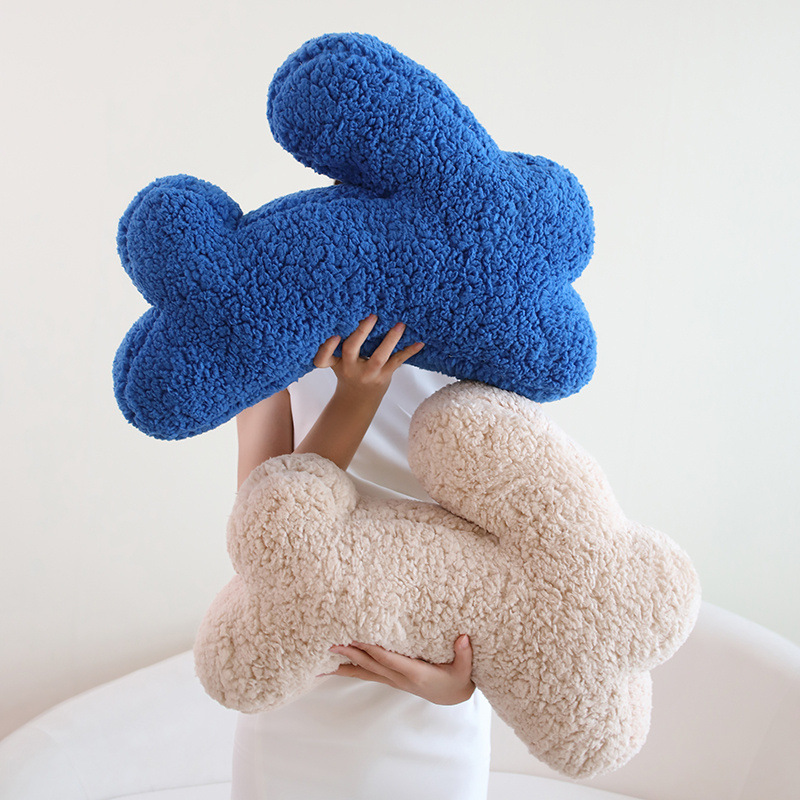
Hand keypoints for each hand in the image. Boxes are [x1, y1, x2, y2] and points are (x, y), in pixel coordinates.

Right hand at [314, 314, 423, 397]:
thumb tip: (358, 312)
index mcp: (336, 362)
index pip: (323, 358)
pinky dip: (408, 351)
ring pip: (379, 357)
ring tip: (400, 325)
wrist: (358, 399)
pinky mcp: (383, 376)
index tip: (333, 335)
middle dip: (361, 333)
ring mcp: (367, 373)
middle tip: (372, 316)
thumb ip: (341, 344)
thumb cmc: (349, 372)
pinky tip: (419, 343)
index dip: (326, 347)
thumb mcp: (339, 361)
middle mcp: (350, 368)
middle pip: (351, 349)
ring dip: (390, 340)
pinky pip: (397, 362)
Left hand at [320, 635, 475, 705]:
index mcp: (416, 673)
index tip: (358, 639)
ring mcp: (394, 680)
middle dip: (352, 654)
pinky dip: (352, 669)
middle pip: (372, 665)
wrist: (451, 696)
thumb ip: (464, 654)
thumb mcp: (464, 670)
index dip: (374, 650)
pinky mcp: (391, 679)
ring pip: (366, 671)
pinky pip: (368, 673)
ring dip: (347, 663)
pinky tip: (336, 666)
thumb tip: (462, 638)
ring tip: (327, 656)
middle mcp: (400, 678)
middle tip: (333, 644)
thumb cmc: (457, 680)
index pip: (390, 660)